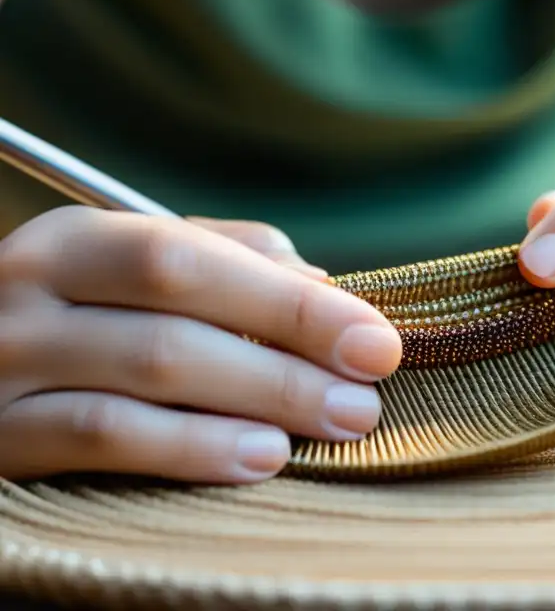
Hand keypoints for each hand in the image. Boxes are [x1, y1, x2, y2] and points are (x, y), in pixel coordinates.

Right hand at [0, 208, 400, 482]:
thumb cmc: (77, 310)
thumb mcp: (131, 266)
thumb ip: (225, 258)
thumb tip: (323, 282)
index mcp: (76, 239)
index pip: (197, 259)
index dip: (293, 302)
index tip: (375, 339)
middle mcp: (29, 291)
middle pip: (178, 317)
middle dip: (289, 357)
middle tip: (365, 396)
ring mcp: (4, 365)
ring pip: (148, 377)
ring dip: (258, 401)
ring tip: (334, 423)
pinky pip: (100, 440)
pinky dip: (189, 448)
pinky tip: (260, 458)